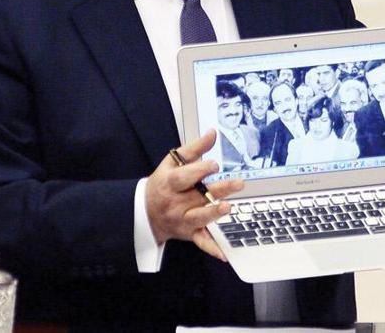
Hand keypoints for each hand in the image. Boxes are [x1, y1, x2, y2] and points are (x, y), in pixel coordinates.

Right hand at [145, 129, 242, 260]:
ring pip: (199, 218)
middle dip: (218, 189)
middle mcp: (175, 202)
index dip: (199, 170)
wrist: (146, 211)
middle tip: (238, 183)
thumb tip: (212, 133)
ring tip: (228, 207)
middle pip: (197, 196)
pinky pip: (201, 242)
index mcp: (169, 183)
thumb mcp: (172, 162)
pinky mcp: (189, 233)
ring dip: (214, 214)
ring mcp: (182, 220)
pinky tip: (224, 252)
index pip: (184, 177)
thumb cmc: (163, 182)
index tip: (214, 164)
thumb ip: (194, 148)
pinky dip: (212, 248)